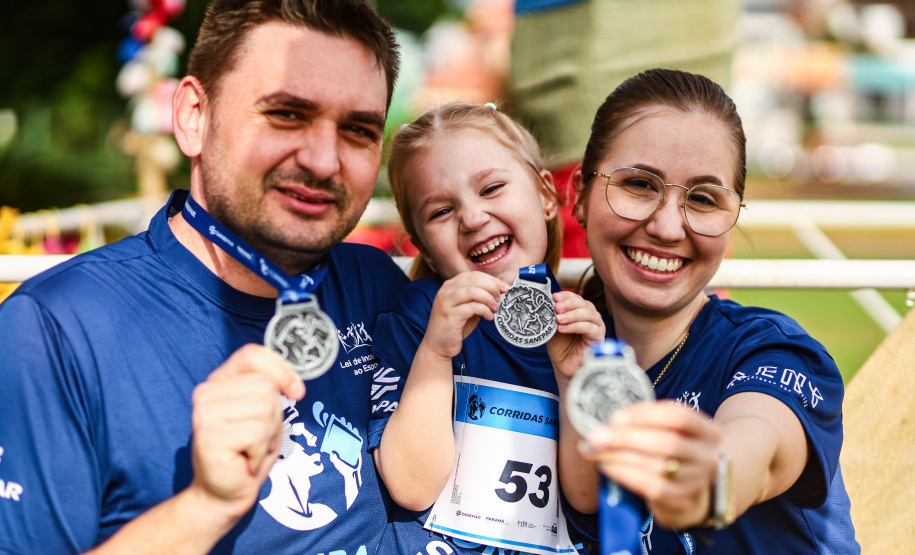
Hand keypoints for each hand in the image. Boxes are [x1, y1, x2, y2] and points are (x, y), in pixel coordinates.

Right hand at [189, 344, 304, 520]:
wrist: (224, 492)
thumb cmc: (248, 451)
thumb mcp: (264, 412)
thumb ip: (271, 389)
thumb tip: (294, 387)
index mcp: (219, 380)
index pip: (252, 355)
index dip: (281, 370)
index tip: (296, 392)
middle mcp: (206, 392)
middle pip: (266, 387)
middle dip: (274, 417)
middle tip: (255, 438)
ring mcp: (204, 414)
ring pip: (265, 409)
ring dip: (268, 435)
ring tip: (250, 449)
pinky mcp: (209, 436)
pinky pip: (258, 433)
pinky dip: (261, 451)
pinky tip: (245, 460)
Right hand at [421, 271, 508, 359]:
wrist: (438, 346)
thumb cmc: (455, 326)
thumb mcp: (468, 308)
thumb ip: (478, 298)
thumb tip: (499, 289)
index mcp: (450, 286)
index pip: (473, 275)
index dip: (491, 279)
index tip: (504, 287)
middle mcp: (446, 291)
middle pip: (473, 280)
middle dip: (491, 287)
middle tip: (500, 297)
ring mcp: (446, 302)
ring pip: (472, 291)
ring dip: (488, 298)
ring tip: (495, 308)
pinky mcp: (450, 315)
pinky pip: (472, 307)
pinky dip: (484, 310)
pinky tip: (489, 317)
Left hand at [548, 291, 604, 388]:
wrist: (563, 365)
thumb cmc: (560, 345)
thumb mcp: (553, 326)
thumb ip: (553, 315)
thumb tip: (546, 301)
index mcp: (581, 310)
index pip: (577, 298)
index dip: (566, 296)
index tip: (554, 297)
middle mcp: (591, 317)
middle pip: (584, 304)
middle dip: (569, 304)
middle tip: (556, 307)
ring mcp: (597, 327)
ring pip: (589, 314)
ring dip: (572, 315)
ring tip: (558, 319)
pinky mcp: (598, 338)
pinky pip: (590, 328)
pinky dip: (576, 326)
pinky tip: (563, 329)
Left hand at [581, 402, 719, 528]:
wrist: (690, 493)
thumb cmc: (672, 455)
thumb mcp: (671, 434)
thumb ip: (646, 424)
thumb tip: (607, 423)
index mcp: (708, 432)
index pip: (679, 416)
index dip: (646, 414)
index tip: (616, 416)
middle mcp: (707, 456)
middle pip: (666, 443)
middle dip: (627, 437)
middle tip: (597, 435)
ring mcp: (697, 481)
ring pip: (656, 466)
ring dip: (619, 456)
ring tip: (595, 450)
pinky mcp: (682, 500)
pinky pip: (651, 486)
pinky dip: (625, 474)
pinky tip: (607, 466)